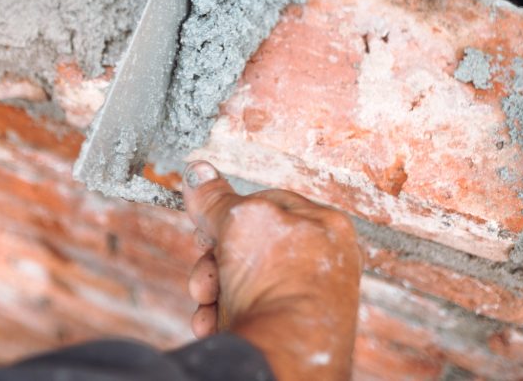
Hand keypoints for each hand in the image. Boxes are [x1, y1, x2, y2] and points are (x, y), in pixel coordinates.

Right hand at [182, 160, 361, 380]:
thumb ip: (216, 198)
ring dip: (211, 289)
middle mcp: (319, 262)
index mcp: (325, 226)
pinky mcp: (283, 330)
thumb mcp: (240, 221)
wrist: (284, 352)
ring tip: (206, 300)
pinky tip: (213, 322)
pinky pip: (242, 311)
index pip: (268, 202)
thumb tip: (197, 171)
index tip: (206, 225)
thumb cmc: (278, 279)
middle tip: (207, 267)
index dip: (230, 212)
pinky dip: (219, 315)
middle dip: (214, 259)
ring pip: (239, 280)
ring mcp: (302, 299)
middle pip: (247, 245)